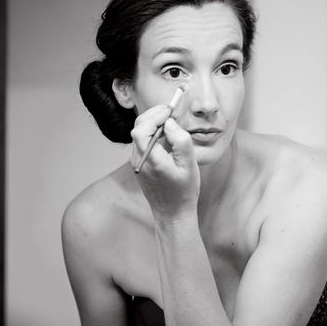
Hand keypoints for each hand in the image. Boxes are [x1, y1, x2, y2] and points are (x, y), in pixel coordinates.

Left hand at [130, 105, 199, 221]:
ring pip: (140, 134)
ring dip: (153, 123)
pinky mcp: (140, 165)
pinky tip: (167, 135)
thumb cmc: (183, 192)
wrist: (172, 214)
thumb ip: (180, 141)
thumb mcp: (189, 165)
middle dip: (153, 116)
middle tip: (171, 111)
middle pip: (138, 128)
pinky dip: (153, 133)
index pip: (142, 129)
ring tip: (171, 121)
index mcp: (151, 160)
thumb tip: (170, 123)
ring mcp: (137, 163)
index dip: (155, 116)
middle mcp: (139, 160)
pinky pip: (143, 142)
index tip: (170, 111)